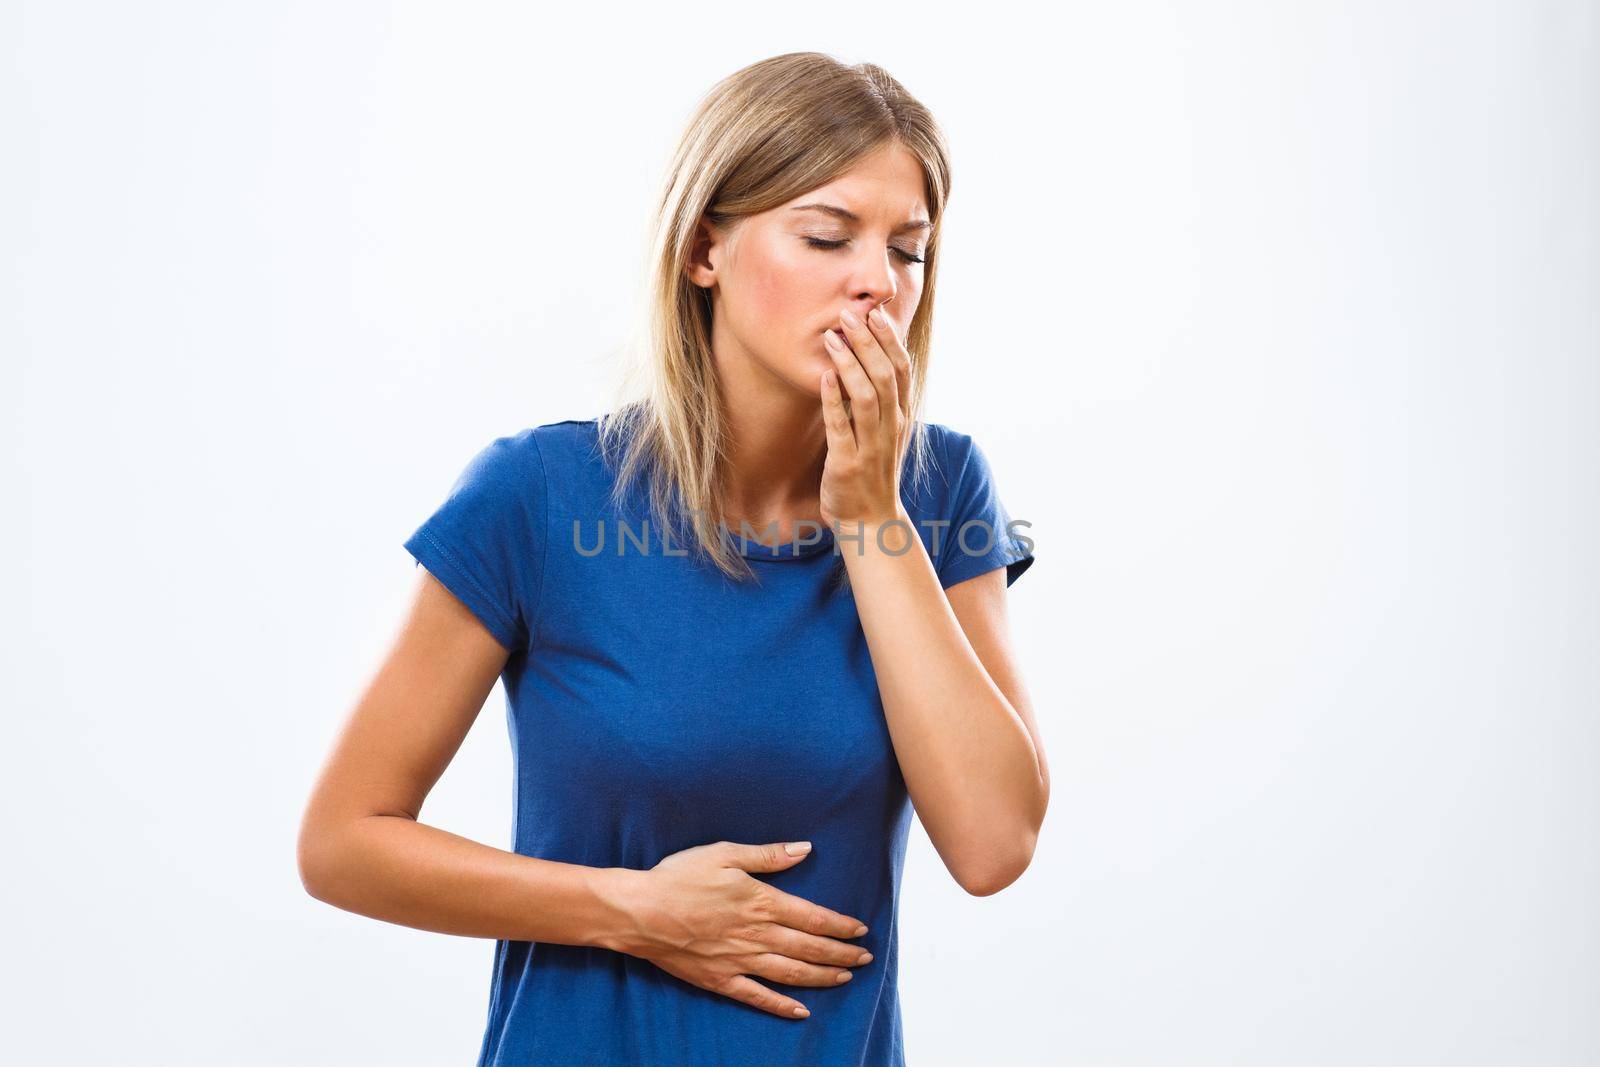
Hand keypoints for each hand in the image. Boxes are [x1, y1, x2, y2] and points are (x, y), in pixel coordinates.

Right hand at [603, 840, 873, 1020]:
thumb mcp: (724, 854)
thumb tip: (804, 849)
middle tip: (865, 959)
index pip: (812, 917)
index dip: (839, 925)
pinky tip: (801, 1012)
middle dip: (841, 954)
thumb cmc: (679, 877)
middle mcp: (756, 935)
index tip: (860, 930)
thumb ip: (767, 855)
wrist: (639, 911)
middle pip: (809, 947)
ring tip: (845, 978)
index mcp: (761, 902)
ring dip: (822, 977)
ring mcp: (740, 961)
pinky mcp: (720, 980)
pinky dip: (782, 1006)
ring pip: (791, 973)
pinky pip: (758, 997)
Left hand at [819, 305, 911, 529]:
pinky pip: (841, 428)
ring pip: (867, 398)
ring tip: (833, 338)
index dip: (890, 340)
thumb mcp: (885, 431)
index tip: (876, 312)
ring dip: (850, 365)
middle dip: (869, 343)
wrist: (869, 520)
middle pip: (885, 377)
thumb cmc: (873, 470)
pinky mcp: (847, 464)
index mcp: (901, 418)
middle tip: (850, 314)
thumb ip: (880, 398)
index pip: (902, 370)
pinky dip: (833, 401)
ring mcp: (871, 447)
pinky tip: (824, 378)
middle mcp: (891, 429)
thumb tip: (869, 357)